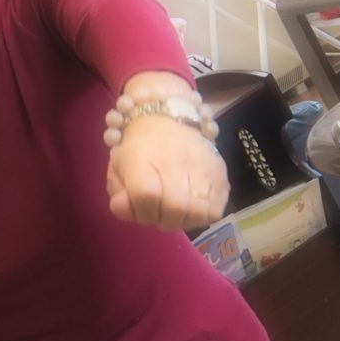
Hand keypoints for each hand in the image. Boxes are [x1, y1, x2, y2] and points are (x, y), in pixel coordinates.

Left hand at [107, 115, 229, 230]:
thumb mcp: (118, 168)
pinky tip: (190, 208)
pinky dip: (200, 216)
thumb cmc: (139, 149)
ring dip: (182, 220)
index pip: (145, 196)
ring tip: (173, 211)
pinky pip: (214, 210)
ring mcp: (202, 166)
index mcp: (144, 156)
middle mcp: (176, 159)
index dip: (141, 212)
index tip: (140, 208)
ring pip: (197, 212)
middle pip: (175, 209)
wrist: (169, 120)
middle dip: (162, 219)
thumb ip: (118, 192)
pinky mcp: (221, 173)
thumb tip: (120, 209)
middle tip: (158, 212)